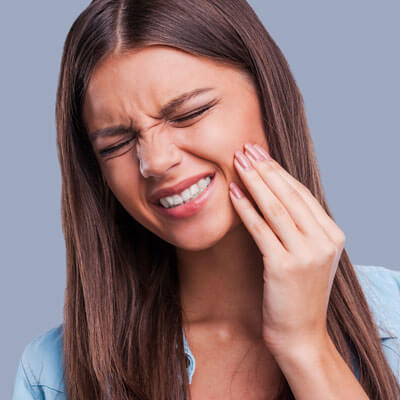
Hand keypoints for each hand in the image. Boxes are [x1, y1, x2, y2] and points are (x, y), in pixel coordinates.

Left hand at [229, 143, 344, 356]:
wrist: (301, 334)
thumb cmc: (298, 293)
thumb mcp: (309, 255)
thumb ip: (301, 227)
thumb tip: (276, 195)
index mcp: (332, 234)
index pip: (301, 193)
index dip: (278, 171)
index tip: (260, 153)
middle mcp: (324, 240)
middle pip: (288, 195)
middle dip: (264, 168)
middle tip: (245, 149)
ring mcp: (307, 253)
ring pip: (275, 207)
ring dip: (254, 181)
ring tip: (237, 162)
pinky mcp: (285, 266)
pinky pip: (261, 229)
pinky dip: (245, 208)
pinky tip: (233, 192)